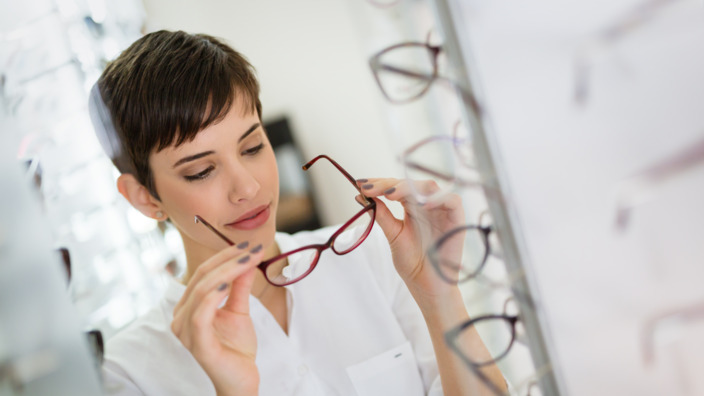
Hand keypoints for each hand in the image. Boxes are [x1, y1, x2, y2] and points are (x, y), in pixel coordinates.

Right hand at [171, 243, 265, 395]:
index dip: (225, 256)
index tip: (249, 244)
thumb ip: (239, 286)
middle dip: (228, 259)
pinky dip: (214, 295)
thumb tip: (247, 258)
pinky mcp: (197, 344)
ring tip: (247, 261)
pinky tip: (229, 284)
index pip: (203, 273)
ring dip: (226, 272)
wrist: (241, 380)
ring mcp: (186, 331)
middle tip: (253, 248)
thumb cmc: (236, 347)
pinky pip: (201, 314)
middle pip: (201, 278)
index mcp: (188, 307)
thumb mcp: (239, 310)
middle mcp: (180, 317)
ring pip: (201, 291)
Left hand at [357, 178, 465, 299]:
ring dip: (409, 187)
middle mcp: (427, 204)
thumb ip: (381, 215)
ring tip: (390, 194)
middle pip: (411, 183)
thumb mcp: (393, 235)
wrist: (427, 286)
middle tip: (369, 189)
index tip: (360, 185)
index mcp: (412, 207)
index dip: (379, 183)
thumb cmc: (412, 262)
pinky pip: (452, 201)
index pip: (397, 187)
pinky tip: (420, 204)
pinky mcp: (457, 219)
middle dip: (388, 183)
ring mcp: (442, 210)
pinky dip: (437, 199)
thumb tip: (360, 196)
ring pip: (429, 186)